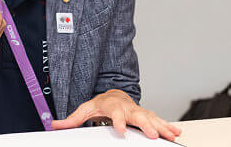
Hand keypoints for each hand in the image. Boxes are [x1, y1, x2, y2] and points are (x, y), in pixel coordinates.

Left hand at [50, 89, 181, 140]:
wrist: (114, 94)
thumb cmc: (101, 103)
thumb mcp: (85, 109)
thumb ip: (72, 119)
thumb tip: (54, 125)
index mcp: (113, 107)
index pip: (115, 114)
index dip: (118, 122)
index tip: (121, 130)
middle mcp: (128, 108)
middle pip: (138, 116)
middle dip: (146, 125)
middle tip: (152, 135)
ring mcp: (139, 111)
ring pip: (151, 118)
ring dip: (161, 127)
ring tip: (170, 136)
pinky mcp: (147, 115)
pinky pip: (159, 121)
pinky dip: (168, 126)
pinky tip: (176, 133)